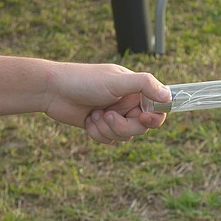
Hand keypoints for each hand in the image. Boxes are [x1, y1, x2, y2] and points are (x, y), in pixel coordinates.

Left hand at [44, 63, 170, 143]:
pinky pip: (109, 140)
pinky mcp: (101, 126)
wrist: (52, 90)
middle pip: (141, 126)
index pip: (158, 107)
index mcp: (136, 89)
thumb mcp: (117, 81)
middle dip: (124, 125)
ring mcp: (115, 115)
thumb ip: (144, 85)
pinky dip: (98, 133)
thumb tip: (169, 96)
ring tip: (95, 116)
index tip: (144, 118)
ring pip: (125, 135)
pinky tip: (88, 121)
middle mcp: (128, 102)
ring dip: (108, 129)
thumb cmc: (84, 80)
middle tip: (109, 116)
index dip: (155, 116)